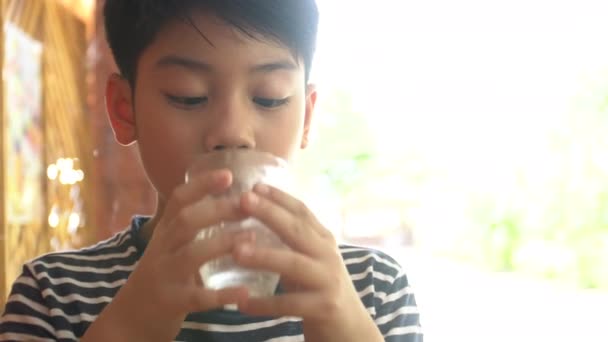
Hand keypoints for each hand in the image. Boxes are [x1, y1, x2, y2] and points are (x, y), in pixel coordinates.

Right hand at [83, 170, 249, 341]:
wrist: (130, 319)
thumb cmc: (162, 276)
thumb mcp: (170, 245)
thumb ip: (191, 225)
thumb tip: (228, 200)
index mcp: (165, 232)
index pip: (179, 200)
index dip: (202, 185)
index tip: (228, 174)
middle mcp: (161, 249)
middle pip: (186, 221)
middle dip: (218, 209)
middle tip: (248, 203)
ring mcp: (164, 275)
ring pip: (191, 254)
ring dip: (223, 243)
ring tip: (252, 237)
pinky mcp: (171, 302)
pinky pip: (197, 297)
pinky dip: (221, 295)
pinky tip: (244, 292)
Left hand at [232, 184, 382, 341]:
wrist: (349, 326)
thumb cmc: (320, 287)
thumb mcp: (311, 258)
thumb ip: (291, 240)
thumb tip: (254, 215)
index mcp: (323, 239)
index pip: (302, 211)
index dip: (279, 197)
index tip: (255, 185)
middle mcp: (328, 255)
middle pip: (297, 230)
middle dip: (269, 213)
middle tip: (243, 200)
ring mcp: (328, 280)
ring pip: (293, 264)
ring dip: (264, 256)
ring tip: (237, 251)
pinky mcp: (324, 307)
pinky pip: (290, 304)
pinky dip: (265, 304)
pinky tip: (242, 302)